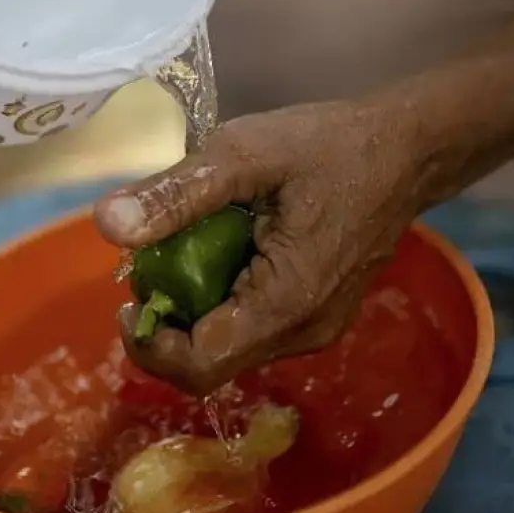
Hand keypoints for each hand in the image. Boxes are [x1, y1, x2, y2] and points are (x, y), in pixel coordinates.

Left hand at [93, 99, 436, 395]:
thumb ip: (177, 193)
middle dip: (166, 327)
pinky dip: (219, 303)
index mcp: (286, 305)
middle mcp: (302, 334)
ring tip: (177, 253)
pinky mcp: (317, 316)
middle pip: (211, 364)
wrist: (407, 149)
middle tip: (148, 268)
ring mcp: (314, 329)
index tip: (126, 297)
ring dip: (190, 315)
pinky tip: (215, 253)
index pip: (199, 366)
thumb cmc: (329, 146)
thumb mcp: (245, 154)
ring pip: (230, 348)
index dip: (150, 344)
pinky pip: (252, 330)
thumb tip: (107, 224)